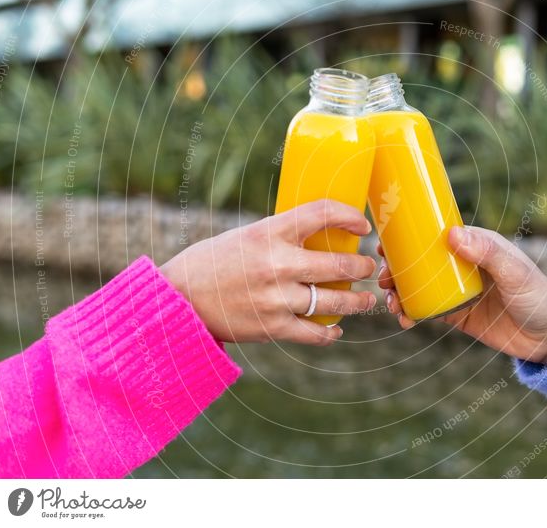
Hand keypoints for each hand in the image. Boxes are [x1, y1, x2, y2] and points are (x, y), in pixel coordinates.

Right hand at [161, 199, 376, 345]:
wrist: (177, 298)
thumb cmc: (212, 262)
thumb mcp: (246, 235)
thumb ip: (280, 236)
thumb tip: (317, 235)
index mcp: (269, 232)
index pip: (321, 213)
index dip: (350, 216)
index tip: (362, 226)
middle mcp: (277, 264)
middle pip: (339, 265)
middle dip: (362, 267)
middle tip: (369, 267)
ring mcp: (276, 298)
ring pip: (334, 302)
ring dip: (357, 302)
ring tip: (366, 300)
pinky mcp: (272, 327)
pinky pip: (314, 334)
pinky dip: (329, 334)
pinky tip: (336, 330)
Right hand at [377, 226, 546, 362]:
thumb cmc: (539, 297)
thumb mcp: (515, 273)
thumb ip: (487, 253)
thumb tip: (452, 233)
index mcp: (475, 245)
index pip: (435, 234)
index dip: (407, 237)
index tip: (385, 243)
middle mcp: (461, 264)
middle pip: (419, 261)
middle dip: (396, 268)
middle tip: (383, 279)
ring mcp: (456, 289)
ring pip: (417, 286)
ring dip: (398, 291)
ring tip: (391, 302)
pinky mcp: (456, 313)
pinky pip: (425, 310)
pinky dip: (410, 312)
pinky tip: (404, 319)